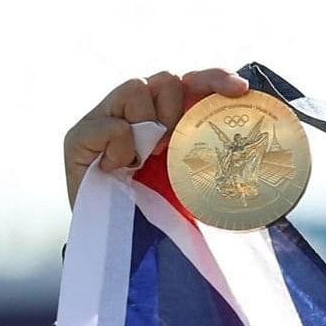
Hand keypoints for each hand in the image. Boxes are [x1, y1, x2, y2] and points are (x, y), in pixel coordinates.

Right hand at [61, 66, 247, 203]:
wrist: (119, 246)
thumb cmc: (156, 212)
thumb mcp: (192, 177)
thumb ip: (208, 149)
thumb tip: (245, 126)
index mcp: (164, 115)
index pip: (191, 81)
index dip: (215, 78)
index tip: (240, 91)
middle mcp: (135, 110)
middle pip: (165, 79)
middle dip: (176, 109)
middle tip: (170, 146)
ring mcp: (105, 118)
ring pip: (136, 87)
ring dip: (148, 124)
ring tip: (143, 159)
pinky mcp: (80, 136)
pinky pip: (112, 126)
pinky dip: (121, 149)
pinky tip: (117, 170)